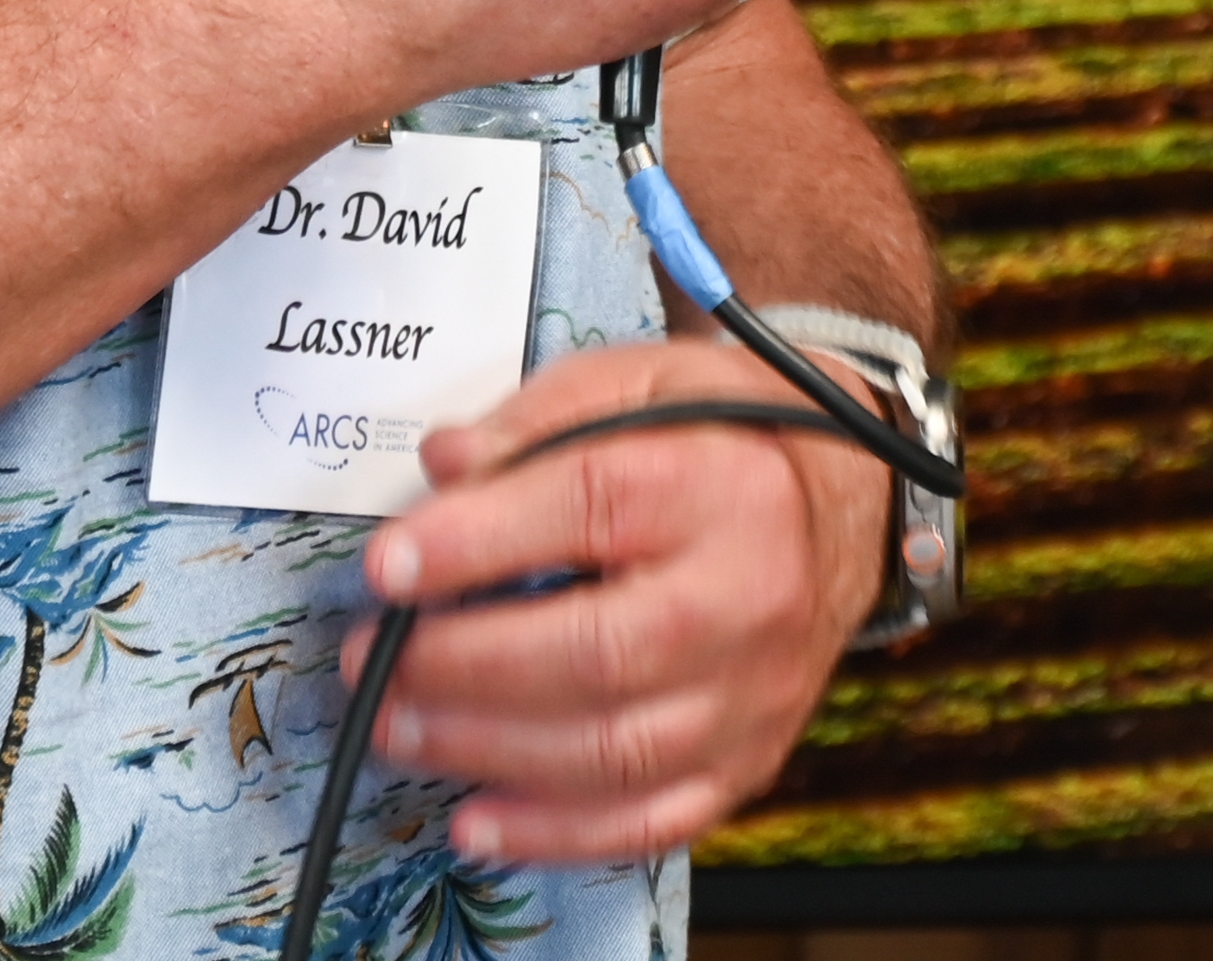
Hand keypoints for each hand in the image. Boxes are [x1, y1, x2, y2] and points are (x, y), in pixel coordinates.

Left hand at [346, 333, 888, 865]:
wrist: (841, 498)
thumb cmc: (719, 432)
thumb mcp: (632, 381)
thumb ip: (534, 420)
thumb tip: (443, 464)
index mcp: (717, 483)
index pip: (585, 510)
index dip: (475, 542)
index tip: (385, 565)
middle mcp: (748, 597)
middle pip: (599, 650)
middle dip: (465, 666)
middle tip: (371, 661)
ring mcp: (754, 692)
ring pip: (617, 750)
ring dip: (488, 751)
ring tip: (397, 729)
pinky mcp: (751, 759)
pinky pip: (653, 820)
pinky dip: (555, 832)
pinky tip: (475, 819)